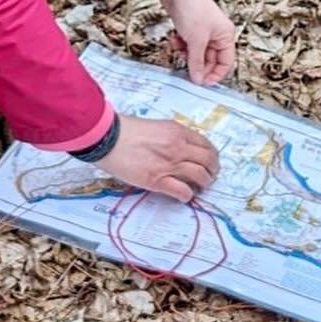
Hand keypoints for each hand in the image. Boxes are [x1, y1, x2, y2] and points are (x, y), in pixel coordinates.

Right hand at [95, 115, 219, 203]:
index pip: (206, 145)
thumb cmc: (126, 130)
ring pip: (201, 177)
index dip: (212, 156)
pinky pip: (183, 192)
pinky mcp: (158, 181)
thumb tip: (181, 149)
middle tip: (208, 177)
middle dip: (212, 171)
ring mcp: (169, 164)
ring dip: (204, 184)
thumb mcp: (156, 126)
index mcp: (177, 131)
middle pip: (208, 161)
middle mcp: (178, 147)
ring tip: (198, 188)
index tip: (209, 163)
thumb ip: (171, 136)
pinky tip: (183, 195)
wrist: (108, 138)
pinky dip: (187, 196)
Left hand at [159, 0, 235, 85]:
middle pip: (210, 58)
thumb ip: (197, 62)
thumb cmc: (192, 10)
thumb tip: (198, 80)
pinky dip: (180, 44)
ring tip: (179, 49)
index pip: (226, 62)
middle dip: (197, 64)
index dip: (215, 74)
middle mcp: (217, 34)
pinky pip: (187, 43)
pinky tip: (174, 40)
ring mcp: (203, 30)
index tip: (202, 83)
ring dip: (187, 54)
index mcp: (225, 36)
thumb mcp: (196, 41)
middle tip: (187, 71)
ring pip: (196, 52)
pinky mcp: (190, 27)